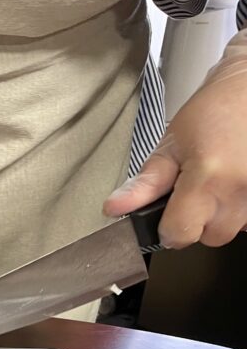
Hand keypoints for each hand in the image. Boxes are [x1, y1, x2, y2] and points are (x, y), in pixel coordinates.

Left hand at [104, 30, 246, 247]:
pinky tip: (236, 185)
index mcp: (208, 178)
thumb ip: (144, 184)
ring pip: (234, 230)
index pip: (180, 235)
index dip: (169, 229)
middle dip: (198, 221)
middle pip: (209, 237)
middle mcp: (240, 190)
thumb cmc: (214, 110)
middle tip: (197, 189)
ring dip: (224, 215)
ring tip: (220, 182)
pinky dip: (242, 209)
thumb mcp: (170, 145)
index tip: (168, 215)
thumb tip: (115, 208)